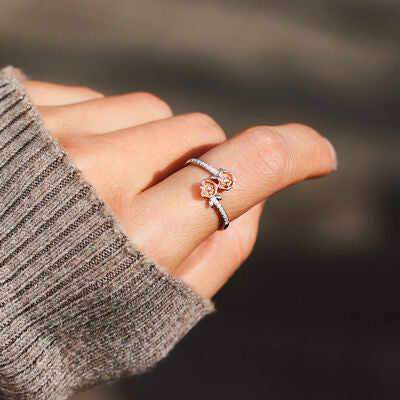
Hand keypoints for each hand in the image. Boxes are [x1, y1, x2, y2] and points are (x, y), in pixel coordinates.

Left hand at [23, 80, 336, 298]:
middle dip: (199, 163)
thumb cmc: (60, 319)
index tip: (318, 154)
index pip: (247, 167)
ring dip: (150, 147)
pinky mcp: (20, 107)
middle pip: (200, 133)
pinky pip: (99, 99)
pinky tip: (75, 170)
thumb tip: (257, 201)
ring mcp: (51, 134)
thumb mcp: (151, 316)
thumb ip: (218, 257)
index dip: (296, 152)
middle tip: (164, 200)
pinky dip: (106, 130)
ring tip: (110, 190)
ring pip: (152, 111)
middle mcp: (95, 176)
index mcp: (137, 242)